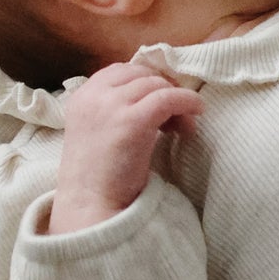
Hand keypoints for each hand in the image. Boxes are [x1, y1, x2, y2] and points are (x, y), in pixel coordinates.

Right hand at [47, 63, 201, 233]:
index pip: (121, 71)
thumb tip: (156, 95)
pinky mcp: (132, 121)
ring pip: (157, 85)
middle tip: (176, 116)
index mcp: (81, 97)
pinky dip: (188, 102)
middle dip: (163, 89)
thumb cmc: (97, 179)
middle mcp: (93, 96)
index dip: (146, 81)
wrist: (90, 208)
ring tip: (184, 127)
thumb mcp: (97, 132)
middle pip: (141, 74)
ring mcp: (111, 106)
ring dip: (177, 100)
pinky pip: (169, 98)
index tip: (161, 101)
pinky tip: (196, 114)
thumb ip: (114, 110)